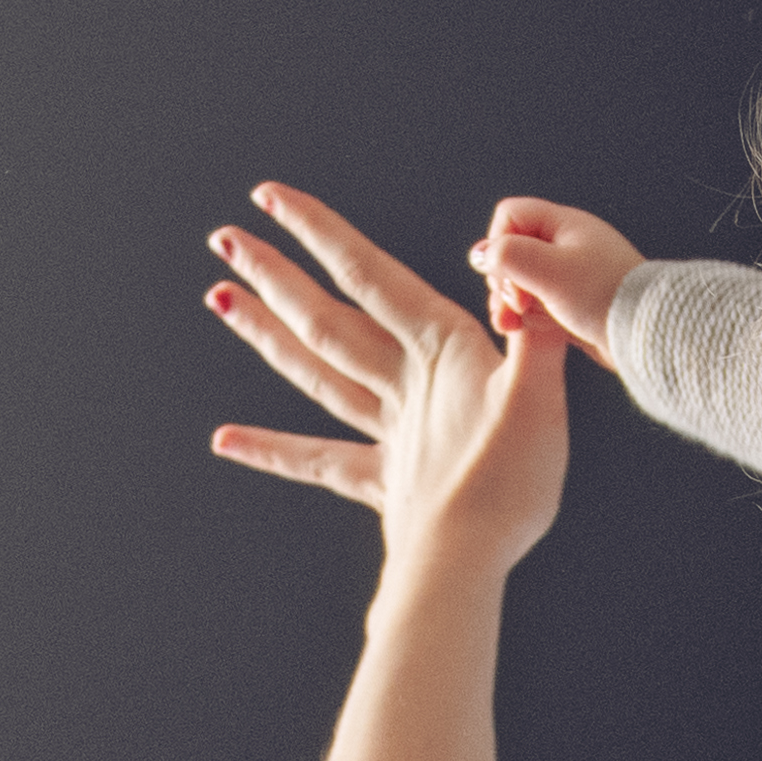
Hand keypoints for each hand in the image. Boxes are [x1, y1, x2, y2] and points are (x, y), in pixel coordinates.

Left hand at [208, 185, 570, 579]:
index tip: (272, 198)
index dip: (320, 232)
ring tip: (221, 299)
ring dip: (266, 333)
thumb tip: (526, 290)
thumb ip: (535, 337)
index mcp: (437, 353)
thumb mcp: (541, 397)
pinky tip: (225, 438)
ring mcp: (385, 434)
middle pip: (325, 318)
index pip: (368, 275)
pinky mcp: (383, 483)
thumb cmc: (507, 485)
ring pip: (314, 371)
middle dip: (276, 273)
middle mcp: (400, 385)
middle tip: (225, 238)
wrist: (468, 562)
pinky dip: (269, 450)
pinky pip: (318, 461)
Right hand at [473, 197, 646, 363]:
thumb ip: (508, 256)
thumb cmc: (608, 298)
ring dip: (510, 304)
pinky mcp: (573, 304)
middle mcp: (566, 246)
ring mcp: (570, 276)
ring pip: (521, 282)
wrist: (648, 333)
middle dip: (503, 281)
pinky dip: (527, 318)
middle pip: (511, 252)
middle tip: (516, 304)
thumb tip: (481, 254)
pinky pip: (536, 306)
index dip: (498, 244)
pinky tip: (525, 331)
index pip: (510, 216)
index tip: (508, 274)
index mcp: (564, 226)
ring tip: (514, 323)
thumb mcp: (550, 272)